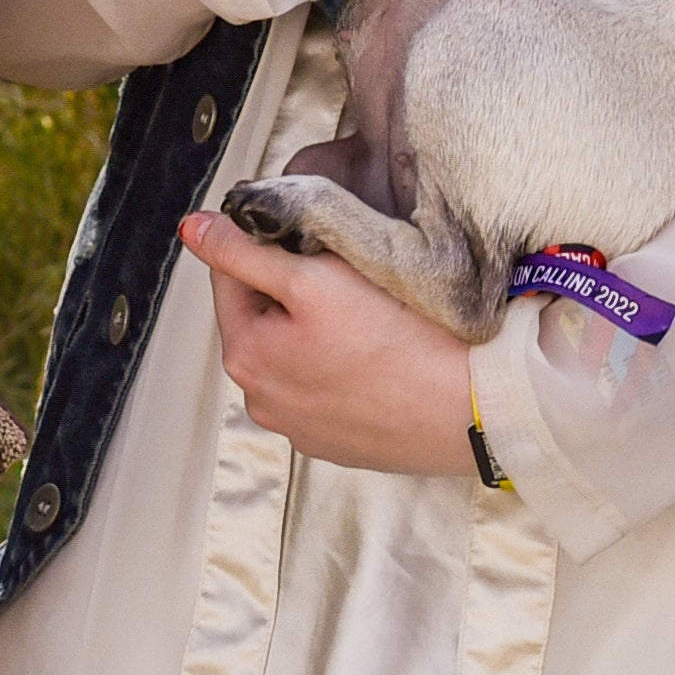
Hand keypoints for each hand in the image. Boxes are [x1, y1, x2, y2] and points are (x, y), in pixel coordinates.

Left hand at [182, 209, 480, 475]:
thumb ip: (244, 252)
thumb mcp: (312, 279)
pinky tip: (384, 360)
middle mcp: (263, 402)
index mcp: (245, 357)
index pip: (232, 274)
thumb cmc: (401, 341)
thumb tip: (192, 230)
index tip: (315, 242)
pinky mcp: (344, 444)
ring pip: (298, 353)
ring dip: (321, 332)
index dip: (270, 245)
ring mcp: (304, 429)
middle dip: (297, 292)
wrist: (482, 408)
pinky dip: (348, 369)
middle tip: (353, 283)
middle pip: (265, 317)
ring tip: (374, 323)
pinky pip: (331, 389)